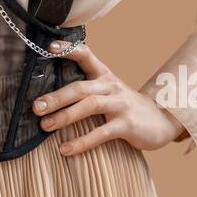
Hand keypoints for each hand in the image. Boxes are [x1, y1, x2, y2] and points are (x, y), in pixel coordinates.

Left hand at [31, 39, 188, 155]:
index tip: (48, 47)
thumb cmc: (124, 106)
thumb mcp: (107, 91)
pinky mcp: (127, 125)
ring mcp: (120, 105)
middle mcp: (111, 86)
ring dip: (65, 116)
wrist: (161, 120)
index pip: (85, 55)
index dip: (68, 49)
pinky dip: (81, 142)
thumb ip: (84, 89)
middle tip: (36, 107)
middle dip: (56, 97)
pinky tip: (65, 149)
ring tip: (45, 126)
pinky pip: (101, 133)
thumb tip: (47, 96)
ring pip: (90, 106)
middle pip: (80, 87)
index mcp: (104, 75)